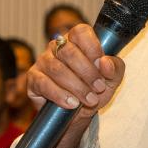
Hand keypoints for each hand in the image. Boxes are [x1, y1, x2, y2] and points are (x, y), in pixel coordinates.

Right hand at [27, 24, 125, 147]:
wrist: (77, 115)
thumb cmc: (93, 90)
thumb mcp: (111, 80)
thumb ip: (114, 68)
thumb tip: (106, 63)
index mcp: (76, 40)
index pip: (81, 32)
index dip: (92, 47)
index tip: (101, 65)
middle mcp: (57, 47)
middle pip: (69, 52)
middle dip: (87, 73)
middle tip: (98, 88)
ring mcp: (43, 61)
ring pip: (57, 69)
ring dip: (76, 86)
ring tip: (89, 100)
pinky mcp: (34, 79)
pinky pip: (44, 84)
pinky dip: (60, 95)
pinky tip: (72, 103)